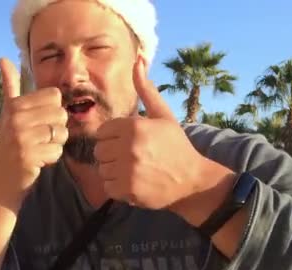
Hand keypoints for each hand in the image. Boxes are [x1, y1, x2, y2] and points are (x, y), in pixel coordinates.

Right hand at [0, 58, 68, 209]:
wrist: (3, 181)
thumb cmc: (10, 144)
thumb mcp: (8, 113)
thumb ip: (9, 86)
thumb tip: (2, 58)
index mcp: (15, 105)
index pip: (54, 96)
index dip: (52, 111)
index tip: (38, 122)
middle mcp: (16, 119)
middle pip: (61, 114)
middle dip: (56, 129)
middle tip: (39, 139)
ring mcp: (21, 138)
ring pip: (62, 133)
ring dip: (55, 144)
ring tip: (38, 149)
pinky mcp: (28, 157)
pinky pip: (58, 151)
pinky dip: (52, 158)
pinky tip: (38, 161)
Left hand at [93, 56, 210, 210]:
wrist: (192, 179)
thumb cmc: (175, 145)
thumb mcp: (162, 115)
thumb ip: (146, 89)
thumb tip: (138, 59)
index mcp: (134, 126)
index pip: (103, 132)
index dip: (114, 138)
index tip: (129, 143)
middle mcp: (129, 147)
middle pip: (99, 151)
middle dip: (112, 154)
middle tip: (131, 157)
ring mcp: (128, 170)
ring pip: (102, 169)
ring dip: (114, 171)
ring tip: (133, 170)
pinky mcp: (128, 190)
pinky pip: (107, 186)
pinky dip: (117, 187)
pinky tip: (133, 183)